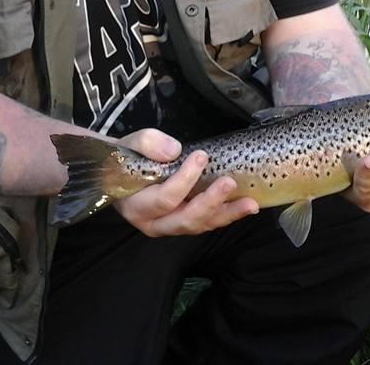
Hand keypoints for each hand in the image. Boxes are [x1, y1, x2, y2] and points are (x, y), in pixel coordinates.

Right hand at [111, 129, 258, 236]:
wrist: (119, 173)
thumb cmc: (126, 158)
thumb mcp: (131, 143)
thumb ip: (148, 144)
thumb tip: (173, 150)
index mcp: (136, 205)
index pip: (165, 198)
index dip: (184, 179)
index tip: (200, 156)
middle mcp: (153, 222)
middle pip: (185, 220)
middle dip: (210, 203)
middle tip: (229, 183)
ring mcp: (170, 226)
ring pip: (199, 225)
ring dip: (226, 215)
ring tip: (250, 204)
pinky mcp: (183, 222)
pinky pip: (205, 222)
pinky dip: (225, 215)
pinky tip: (245, 206)